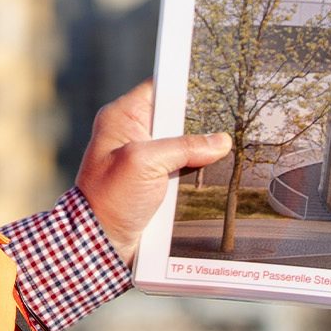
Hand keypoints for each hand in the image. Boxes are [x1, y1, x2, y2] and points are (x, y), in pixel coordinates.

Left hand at [73, 81, 230, 256]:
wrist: (102, 243)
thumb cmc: (110, 199)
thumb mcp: (146, 163)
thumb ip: (184, 146)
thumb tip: (220, 141)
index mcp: (121, 116)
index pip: (161, 87)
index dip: (187, 87)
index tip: (217, 87)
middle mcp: (132, 132)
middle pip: (177, 117)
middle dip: (200, 122)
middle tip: (229, 120)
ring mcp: (144, 157)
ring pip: (183, 143)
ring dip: (200, 150)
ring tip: (229, 145)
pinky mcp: (154, 179)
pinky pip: (183, 166)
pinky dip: (197, 169)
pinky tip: (216, 168)